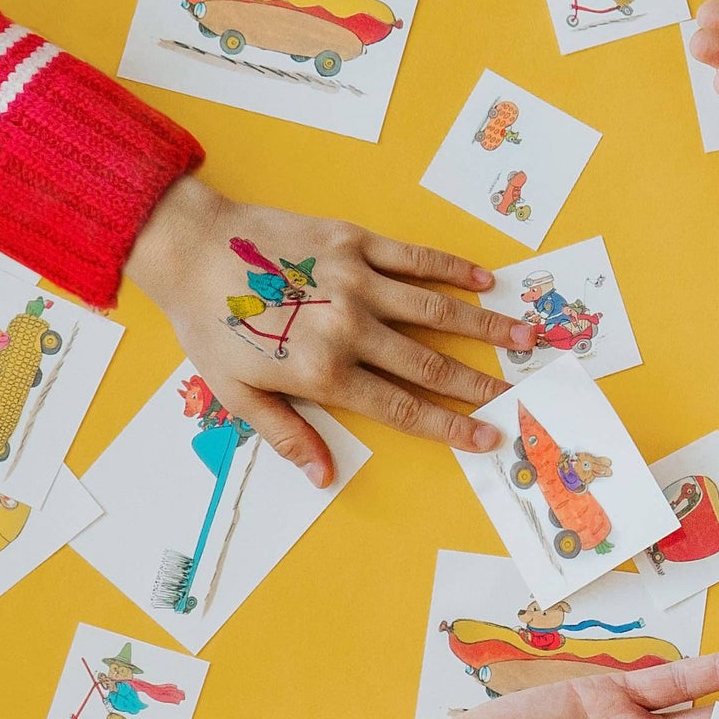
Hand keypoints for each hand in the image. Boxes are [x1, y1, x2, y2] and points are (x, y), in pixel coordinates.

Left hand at [127, 176, 536, 480]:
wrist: (190, 249)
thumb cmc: (209, 325)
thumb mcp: (236, 393)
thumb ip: (286, 434)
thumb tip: (323, 476)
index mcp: (323, 372)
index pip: (402, 408)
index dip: (450, 427)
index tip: (488, 438)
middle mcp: (348, 328)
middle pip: (431, 365)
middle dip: (481, 385)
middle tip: (522, 397)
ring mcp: (355, 281)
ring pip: (437, 310)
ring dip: (487, 326)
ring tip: (529, 338)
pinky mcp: (352, 242)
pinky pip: (414, 257)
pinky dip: (453, 269)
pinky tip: (486, 282)